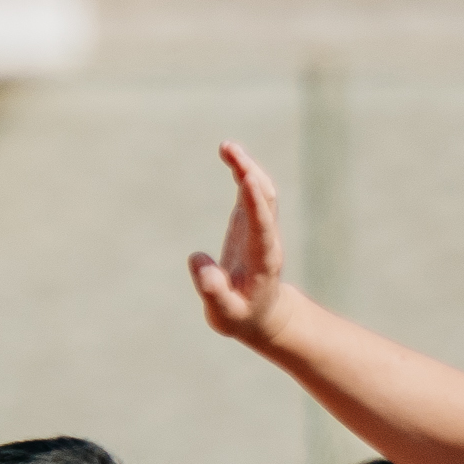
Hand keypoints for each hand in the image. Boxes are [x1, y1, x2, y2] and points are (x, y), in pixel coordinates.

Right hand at [188, 141, 292, 345]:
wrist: (262, 315)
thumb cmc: (241, 316)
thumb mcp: (225, 314)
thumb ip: (213, 290)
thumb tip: (197, 260)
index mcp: (263, 258)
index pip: (261, 223)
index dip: (255, 200)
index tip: (246, 177)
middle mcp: (266, 236)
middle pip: (266, 197)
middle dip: (249, 172)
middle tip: (229, 150)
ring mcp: (260, 227)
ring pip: (261, 190)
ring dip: (246, 166)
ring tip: (226, 146)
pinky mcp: (251, 223)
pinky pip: (252, 191)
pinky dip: (243, 171)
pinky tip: (230, 155)